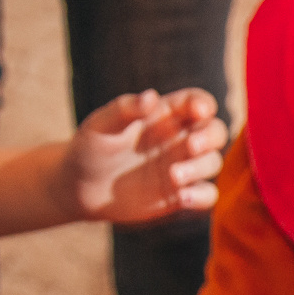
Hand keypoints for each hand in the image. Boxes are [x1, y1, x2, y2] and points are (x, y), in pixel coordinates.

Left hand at [65, 88, 227, 222]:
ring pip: (212, 162)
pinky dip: (201, 196)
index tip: (199, 111)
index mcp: (165, 115)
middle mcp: (179, 139)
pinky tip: (182, 198)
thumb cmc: (90, 148)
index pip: (196, 102)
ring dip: (200, 168)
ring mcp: (183, 167)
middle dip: (210, 137)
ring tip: (173, 176)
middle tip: (191, 146)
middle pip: (215, 131)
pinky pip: (206, 194)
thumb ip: (125, 109)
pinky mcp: (180, 194)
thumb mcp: (101, 125)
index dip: (203, 103)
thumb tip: (151, 96)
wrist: (78, 187)